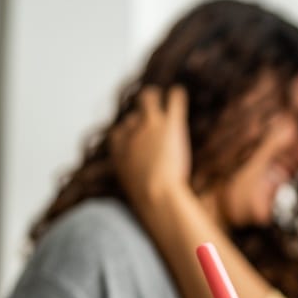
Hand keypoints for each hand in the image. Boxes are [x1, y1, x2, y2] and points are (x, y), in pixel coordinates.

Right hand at [110, 85, 191, 206]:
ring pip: (148, 99)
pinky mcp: (169, 123)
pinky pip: (173, 101)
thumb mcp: (133, 190)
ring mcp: (149, 125)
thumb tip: (144, 203)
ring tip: (158, 95)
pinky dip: (177, 96)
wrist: (156, 194)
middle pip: (133, 117)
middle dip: (139, 118)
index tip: (135, 137)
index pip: (119, 132)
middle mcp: (131, 132)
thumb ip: (135, 183)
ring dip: (153, 97)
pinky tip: (180, 93)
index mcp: (118, 148)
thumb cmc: (146, 199)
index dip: (129, 134)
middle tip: (148, 118)